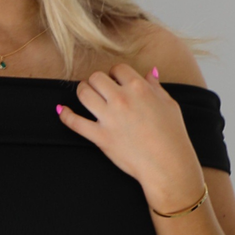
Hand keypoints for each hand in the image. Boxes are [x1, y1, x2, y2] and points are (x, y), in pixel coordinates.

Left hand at [55, 64, 204, 212]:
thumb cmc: (172, 136)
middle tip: (100, 90)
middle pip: (97, 77)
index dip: (116, 74)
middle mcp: (121, 99)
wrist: (167, 165)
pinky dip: (65, 115)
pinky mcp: (100, 137)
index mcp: (139, 88)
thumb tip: (150, 73)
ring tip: (86, 96)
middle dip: (97, 82)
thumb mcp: (169, 105)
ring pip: (83, 93)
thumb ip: (156, 87)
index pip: (118, 69)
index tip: (117, 82)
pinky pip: (75, 122)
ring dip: (82, 92)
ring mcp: (109, 118)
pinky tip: (62, 111)